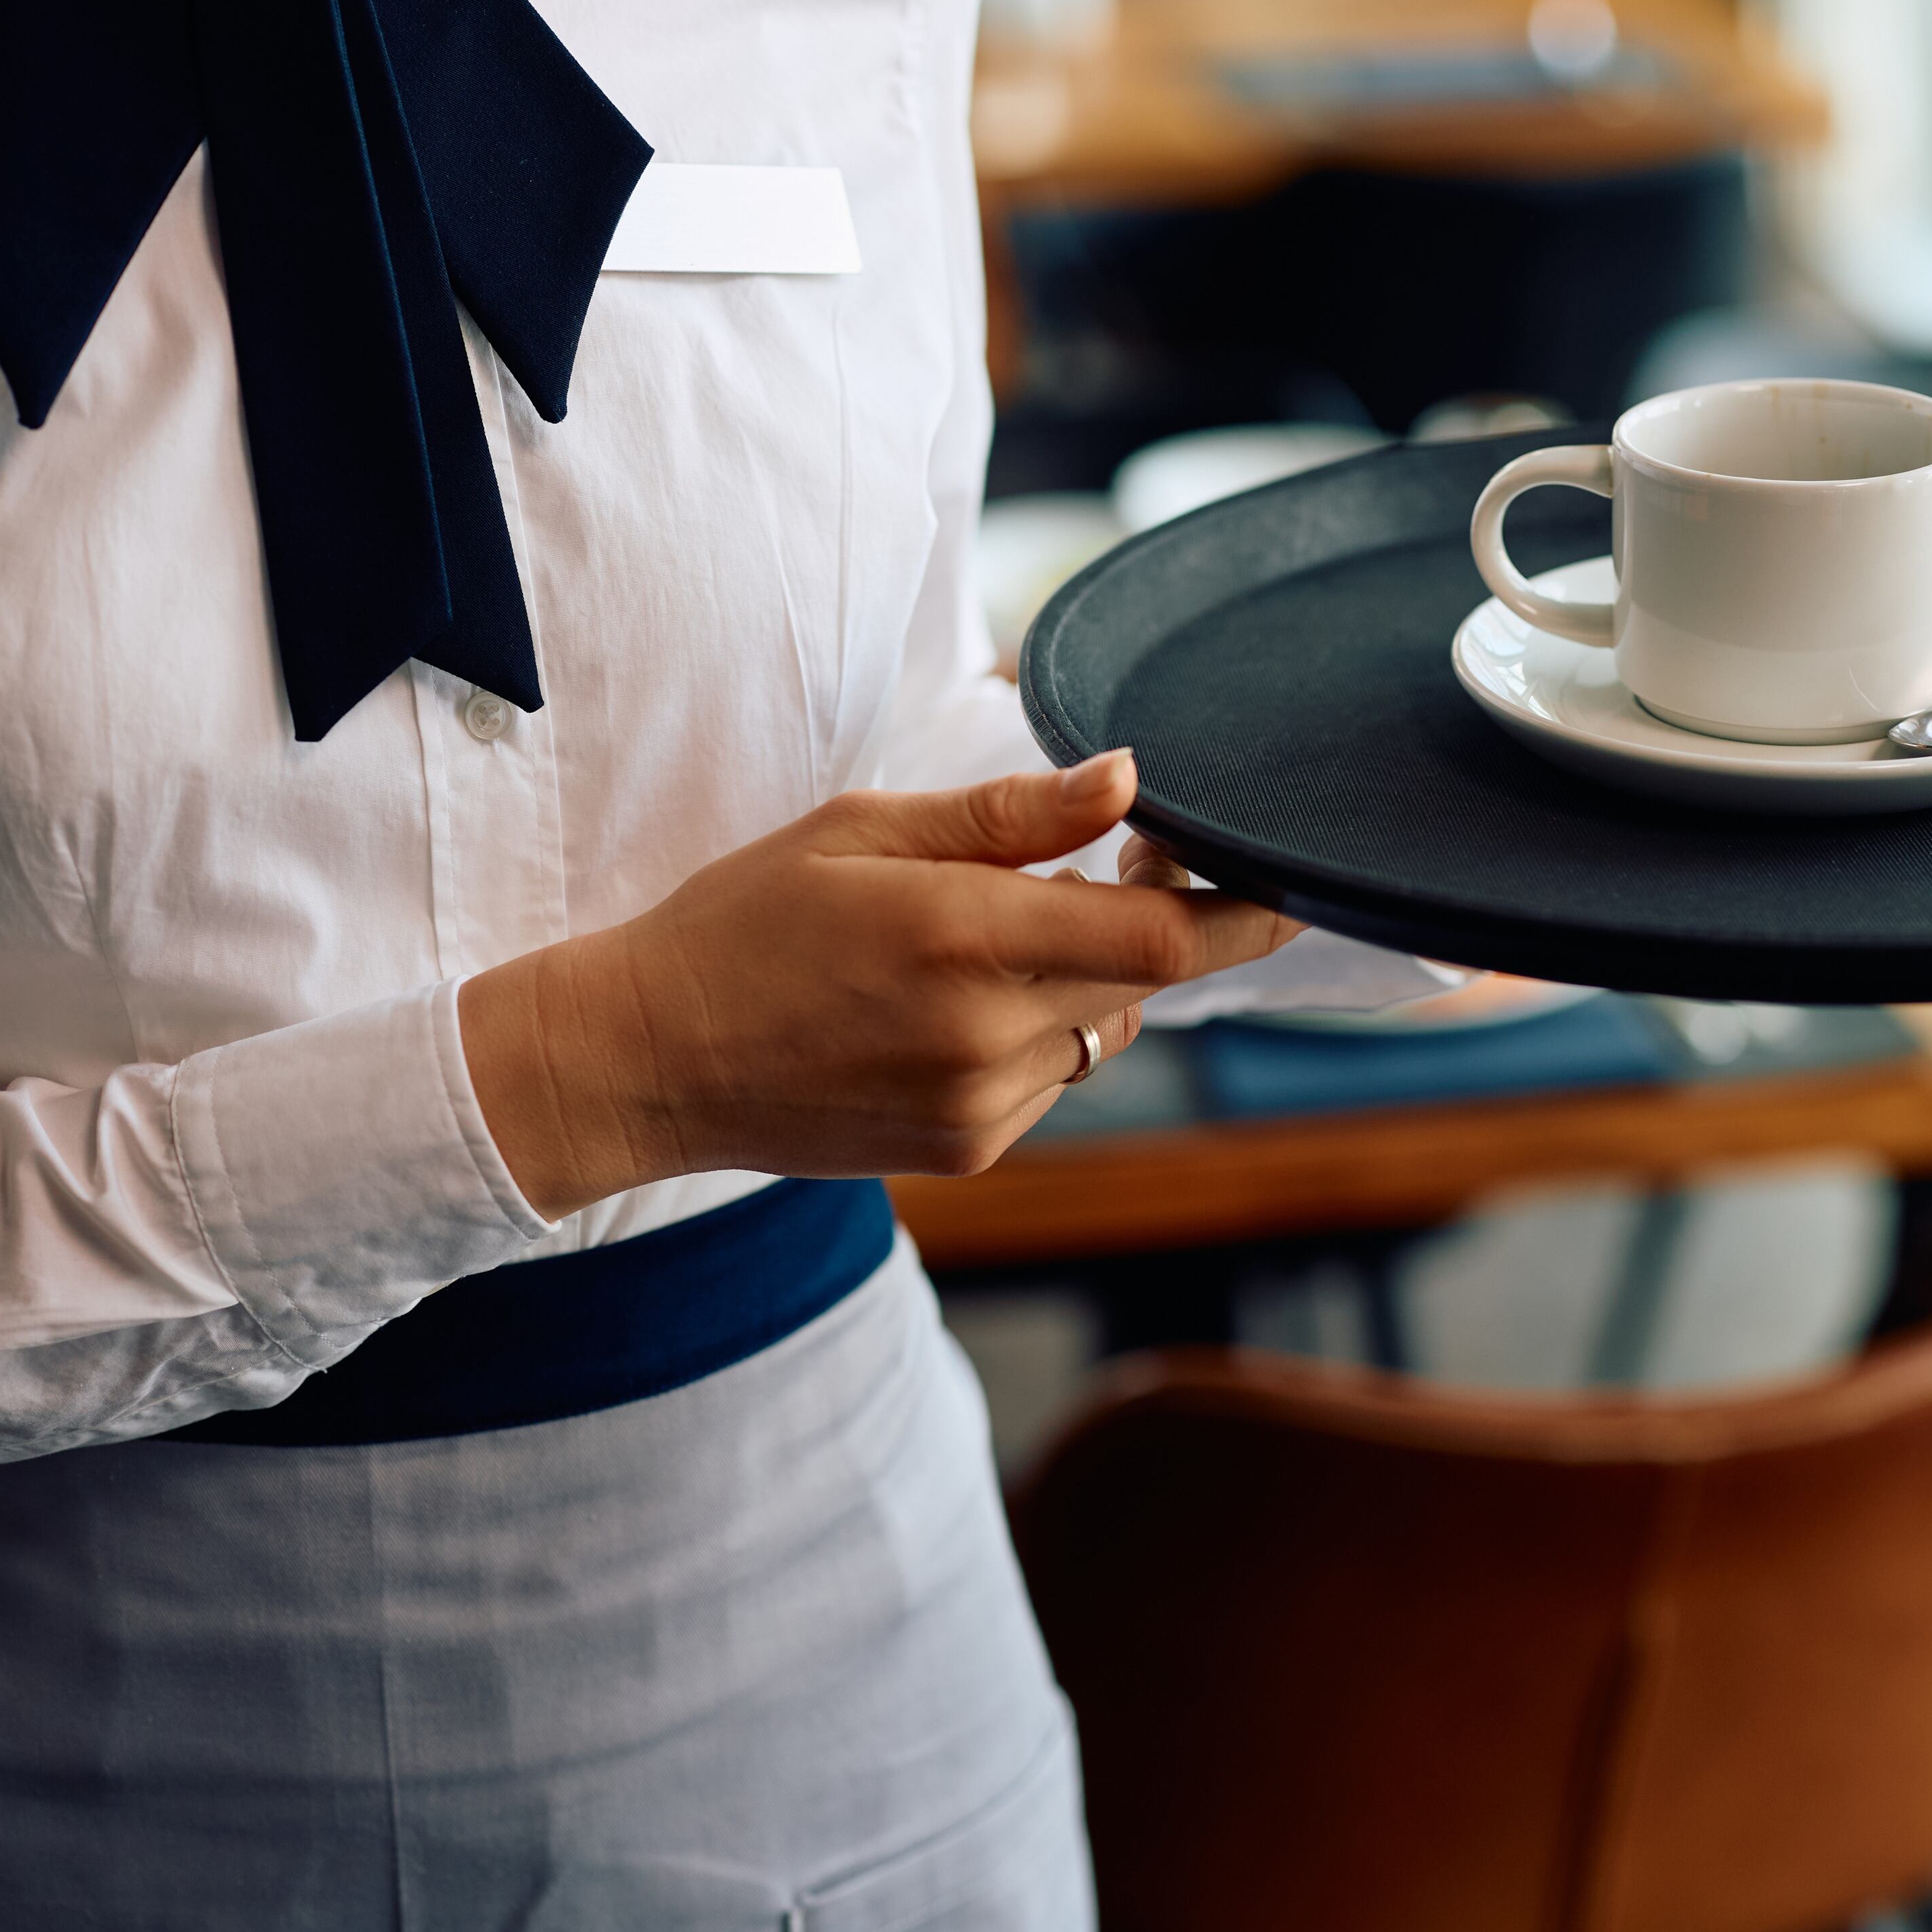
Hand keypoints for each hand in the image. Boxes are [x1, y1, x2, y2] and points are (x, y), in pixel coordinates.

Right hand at [459, 751, 1295, 1217]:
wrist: (649, 1060)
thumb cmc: (746, 922)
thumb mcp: (865, 830)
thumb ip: (1008, 815)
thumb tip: (1129, 781)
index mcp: (960, 937)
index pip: (1165, 935)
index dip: (1244, 907)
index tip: (1283, 878)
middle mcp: (984, 1036)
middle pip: (1150, 979)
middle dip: (1164, 919)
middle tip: (1122, 861)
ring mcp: (980, 1106)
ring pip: (1107, 1030)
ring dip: (1090, 979)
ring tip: (995, 935)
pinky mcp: (968, 1150)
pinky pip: (1055, 1079)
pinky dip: (1041, 1032)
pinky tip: (955, 1004)